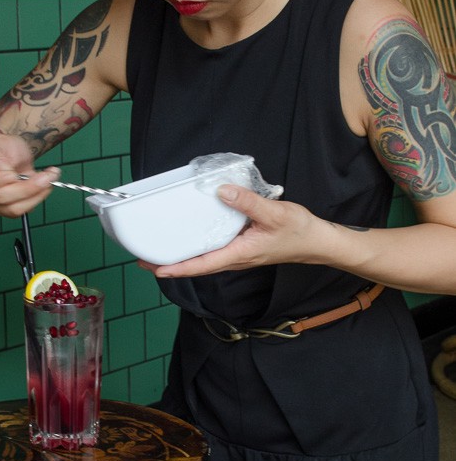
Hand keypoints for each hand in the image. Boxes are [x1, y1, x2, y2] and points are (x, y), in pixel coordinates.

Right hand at [0, 134, 59, 217]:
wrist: (8, 155)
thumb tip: (3, 170)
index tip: (12, 174)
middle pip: (0, 198)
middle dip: (26, 187)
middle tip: (46, 175)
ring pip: (15, 208)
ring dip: (37, 193)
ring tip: (51, 177)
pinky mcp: (10, 209)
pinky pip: (25, 209)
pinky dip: (40, 197)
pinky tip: (48, 184)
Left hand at [140, 184, 317, 276]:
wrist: (316, 242)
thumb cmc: (299, 232)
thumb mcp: (275, 214)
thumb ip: (248, 202)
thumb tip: (223, 191)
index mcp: (240, 254)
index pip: (203, 265)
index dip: (178, 268)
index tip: (156, 268)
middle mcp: (235, 258)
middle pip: (197, 265)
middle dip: (171, 264)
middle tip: (144, 258)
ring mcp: (238, 254)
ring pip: (205, 259)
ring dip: (182, 257)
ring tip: (159, 250)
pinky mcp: (241, 247)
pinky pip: (214, 249)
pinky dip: (198, 247)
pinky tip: (190, 235)